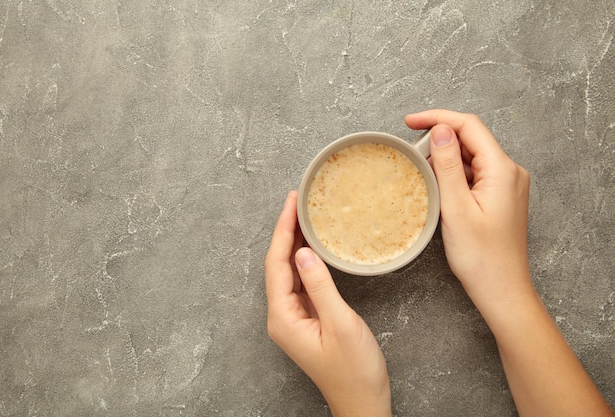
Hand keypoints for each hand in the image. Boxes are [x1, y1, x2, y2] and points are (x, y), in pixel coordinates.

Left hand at [265, 191, 390, 416]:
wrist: (362, 401)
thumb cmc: (354, 371)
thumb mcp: (340, 324)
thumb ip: (320, 286)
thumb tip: (304, 252)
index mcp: (283, 317)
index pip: (276, 263)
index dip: (283, 230)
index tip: (291, 203)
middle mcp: (281, 316)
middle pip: (278, 265)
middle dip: (286, 231)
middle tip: (297, 201)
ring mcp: (292, 319)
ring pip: (288, 272)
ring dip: (294, 243)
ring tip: (304, 215)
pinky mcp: (306, 320)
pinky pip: (300, 283)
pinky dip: (305, 261)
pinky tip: (313, 247)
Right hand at [406, 110, 612, 416]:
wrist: (502, 289)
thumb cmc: (480, 257)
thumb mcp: (456, 208)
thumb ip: (448, 165)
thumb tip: (441, 130)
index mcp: (502, 170)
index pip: (469, 126)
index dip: (438, 118)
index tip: (409, 121)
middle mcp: (509, 172)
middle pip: (471, 139)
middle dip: (439, 137)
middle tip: (409, 147)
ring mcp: (506, 184)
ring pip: (471, 156)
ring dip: (445, 156)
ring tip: (419, 167)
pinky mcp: (500, 196)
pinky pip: (474, 173)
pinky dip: (453, 172)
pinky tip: (436, 183)